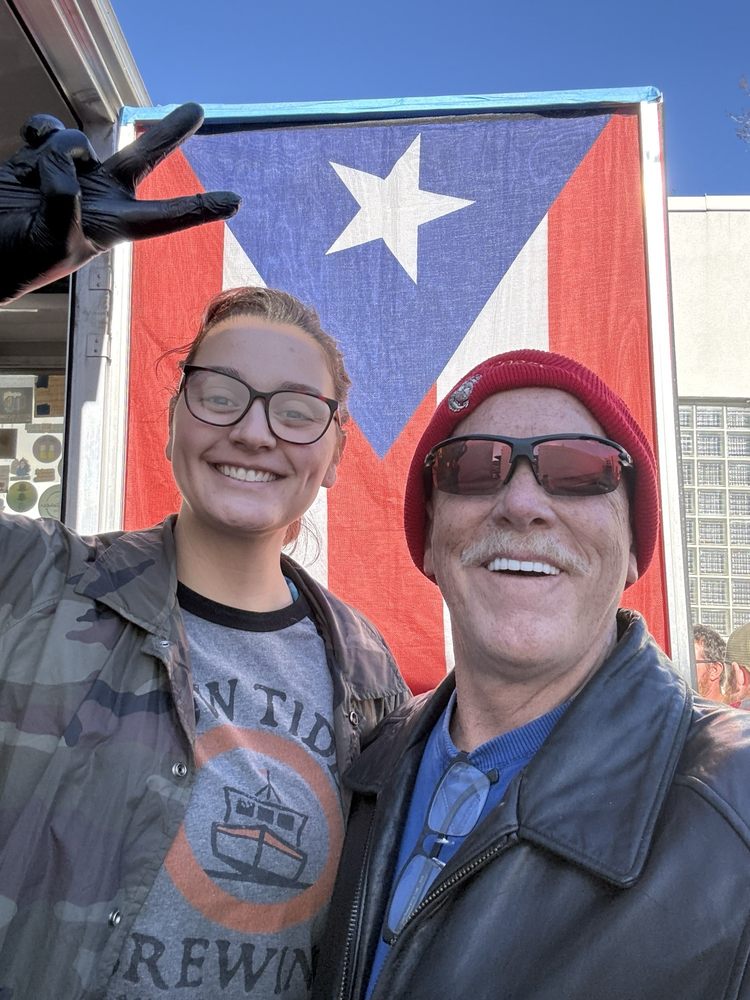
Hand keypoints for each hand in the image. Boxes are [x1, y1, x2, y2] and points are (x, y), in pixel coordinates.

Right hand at [0, 102, 240, 302]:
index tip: (234, 201)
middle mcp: (100, 198)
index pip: (166, 216)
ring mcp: (72, 175)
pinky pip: (48, 130)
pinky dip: (37, 133)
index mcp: (114, 226)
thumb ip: (69, 202)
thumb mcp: (56, 241)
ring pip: (79, 140)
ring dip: (57, 151)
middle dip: (170, 133)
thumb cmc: (19, 260)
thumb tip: (66, 165)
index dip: (200, 207)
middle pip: (144, 158)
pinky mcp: (41, 158)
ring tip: (33, 180)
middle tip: (197, 110)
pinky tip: (26, 149)